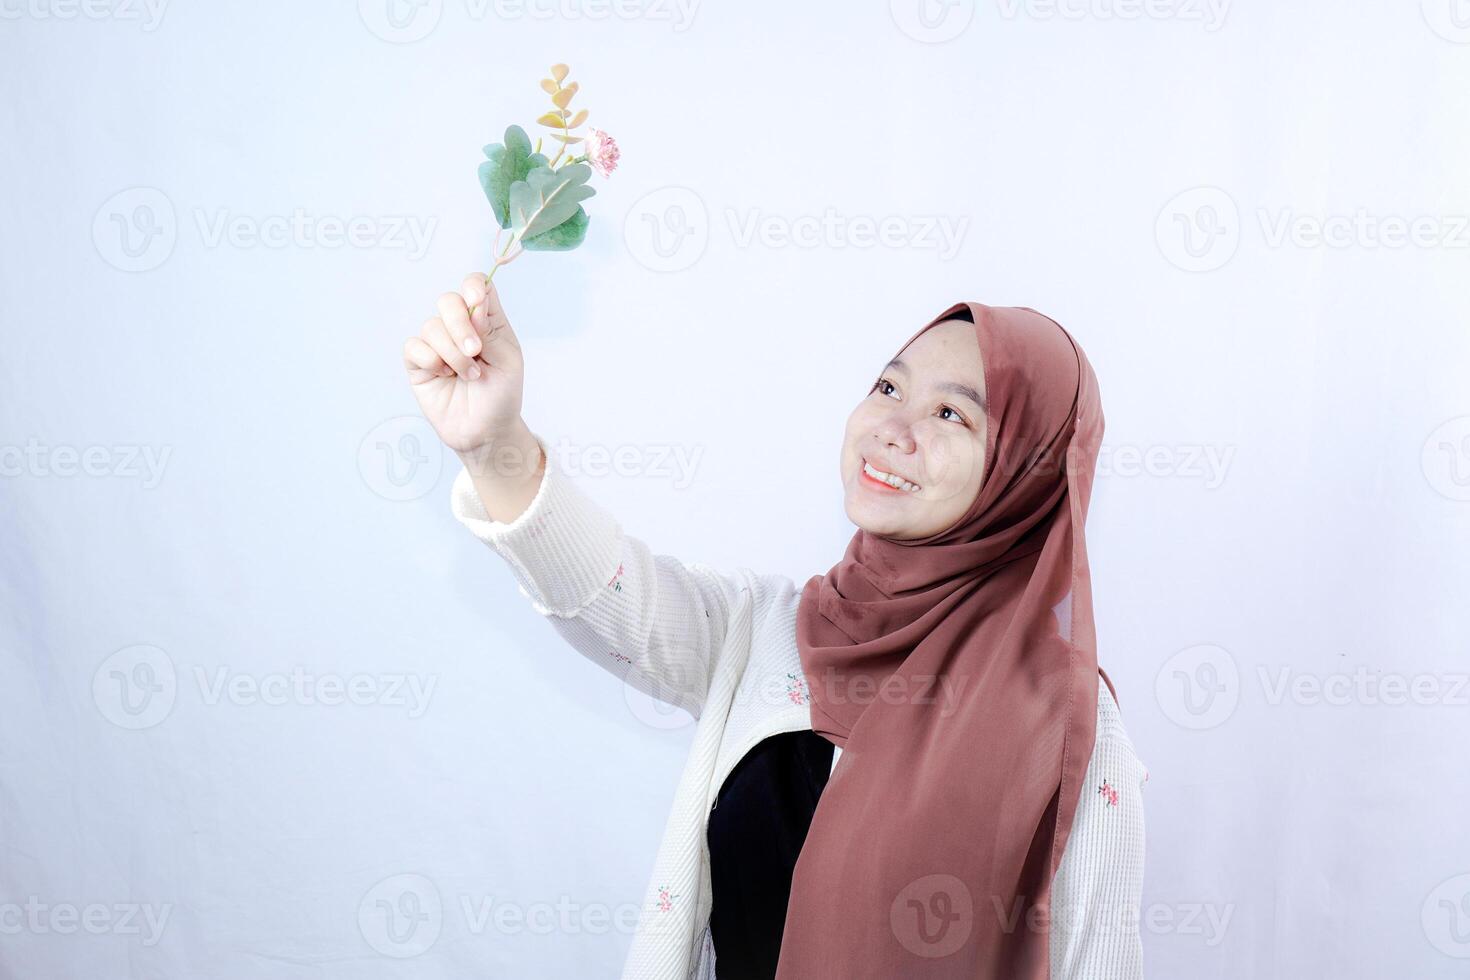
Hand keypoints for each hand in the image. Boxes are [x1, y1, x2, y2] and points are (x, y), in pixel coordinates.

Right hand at [402, 275, 525, 457]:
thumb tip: (474, 302)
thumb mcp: (508, 361)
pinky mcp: (418, 363)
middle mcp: (460, 328)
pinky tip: (445, 376)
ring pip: (431, 326)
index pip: (476, 286)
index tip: (477, 302)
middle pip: (448, 300)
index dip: (473, 287)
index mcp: (487, 322)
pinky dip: (431, 361)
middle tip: (476, 352)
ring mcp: (437, 344)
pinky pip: (414, 347)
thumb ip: (491, 331)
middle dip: (460, 324)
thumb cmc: (501, 395)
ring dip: (452, 353)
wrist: (486, 431)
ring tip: (469, 376)